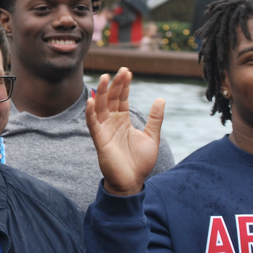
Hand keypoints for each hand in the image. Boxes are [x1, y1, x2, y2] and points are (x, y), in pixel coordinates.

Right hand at [85, 68, 163, 195]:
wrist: (132, 182)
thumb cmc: (140, 161)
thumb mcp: (152, 136)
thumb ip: (155, 118)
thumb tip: (161, 99)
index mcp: (124, 120)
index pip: (122, 98)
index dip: (124, 85)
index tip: (128, 71)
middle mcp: (112, 122)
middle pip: (111, 98)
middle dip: (116, 84)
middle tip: (122, 70)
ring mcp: (104, 130)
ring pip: (100, 107)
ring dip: (101, 92)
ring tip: (105, 78)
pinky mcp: (99, 140)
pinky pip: (92, 123)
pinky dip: (90, 112)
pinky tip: (92, 101)